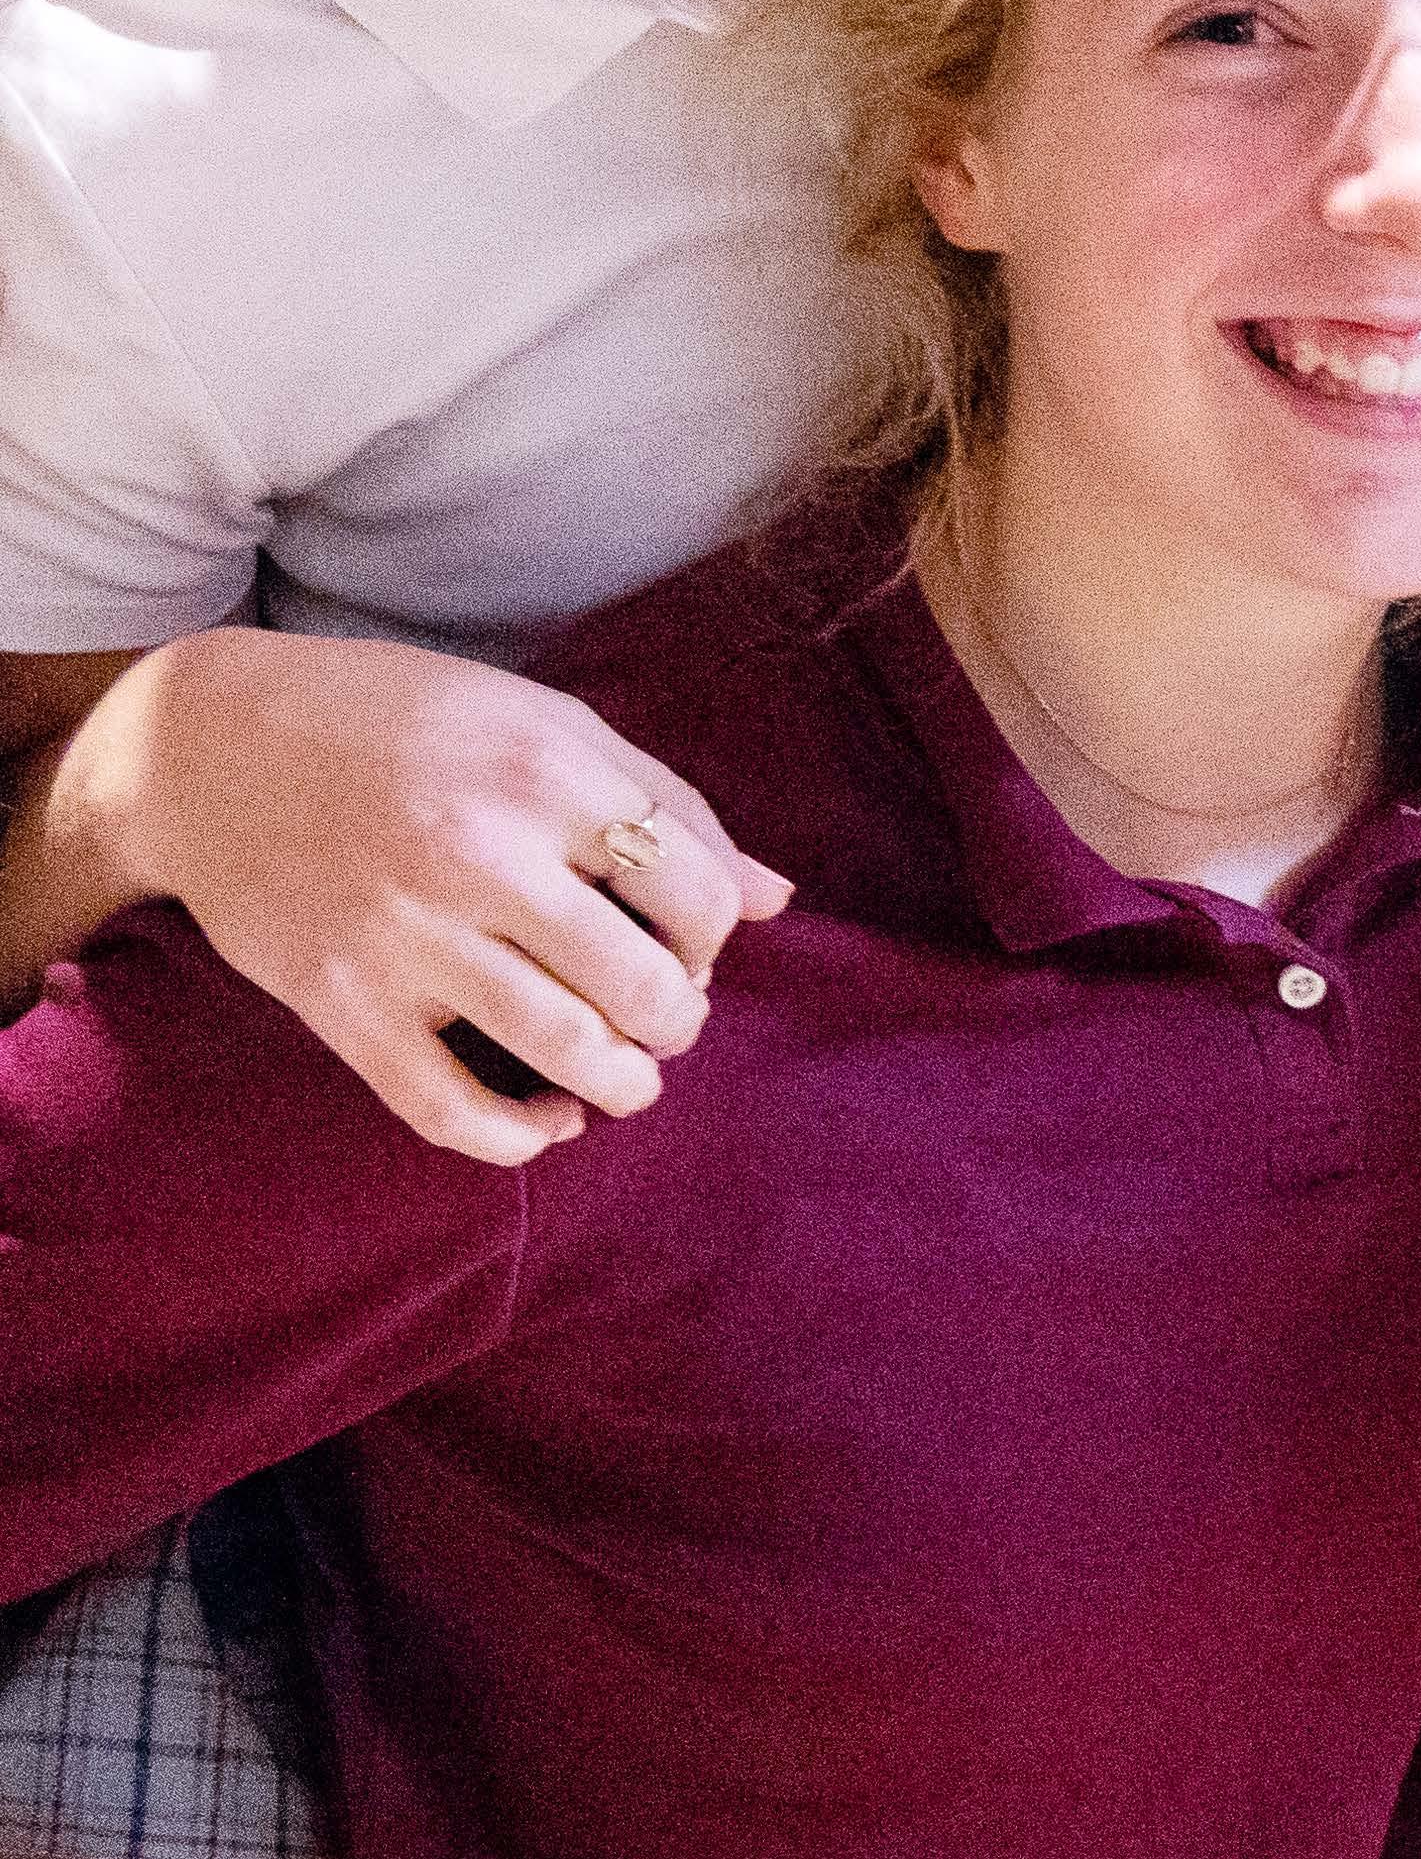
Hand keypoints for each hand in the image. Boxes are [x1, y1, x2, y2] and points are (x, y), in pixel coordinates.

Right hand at [58, 627, 786, 1162]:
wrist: (210, 747)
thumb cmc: (400, 721)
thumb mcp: (541, 722)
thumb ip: (663, 802)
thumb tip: (773, 899)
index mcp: (547, 772)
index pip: (693, 895)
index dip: (714, 938)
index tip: (692, 943)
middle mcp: (482, 855)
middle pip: (642, 987)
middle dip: (679, 1020)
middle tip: (667, 1015)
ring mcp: (408, 936)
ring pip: (562, 1052)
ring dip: (622, 1085)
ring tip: (627, 1077)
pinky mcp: (341, 1001)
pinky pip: (447, 1108)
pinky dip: (517, 1137)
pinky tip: (548, 1122)